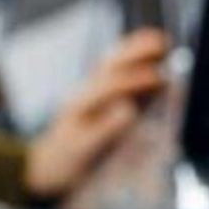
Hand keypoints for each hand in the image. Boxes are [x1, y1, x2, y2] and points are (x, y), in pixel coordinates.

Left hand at [23, 28, 169, 200]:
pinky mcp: (99, 99)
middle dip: (137, 52)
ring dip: (136, 51)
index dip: (136, 80)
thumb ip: (104, 129)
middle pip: (112, 65)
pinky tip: (150, 57)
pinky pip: (117, 74)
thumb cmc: (64, 161)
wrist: (46, 166)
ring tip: (160, 41)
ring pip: (114, 65)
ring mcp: (92, 93)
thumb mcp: (82, 150)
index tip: (159, 77)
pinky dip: (134, 61)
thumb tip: (128, 108)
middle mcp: (87, 92)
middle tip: (163, 43)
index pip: (112, 85)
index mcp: (82, 104)